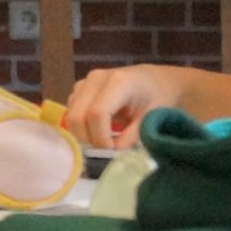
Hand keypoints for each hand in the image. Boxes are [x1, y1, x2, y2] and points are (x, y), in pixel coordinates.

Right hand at [64, 64, 186, 149]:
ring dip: (82, 133)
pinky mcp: (80, 87)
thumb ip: (132, 136)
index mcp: (118, 82)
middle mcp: (96, 78)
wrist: (156, 79)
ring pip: (70, 114)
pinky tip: (98, 129)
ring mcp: (86, 82)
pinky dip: (80, 125)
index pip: (97, 114)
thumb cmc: (159, 96)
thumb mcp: (152, 118)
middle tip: (105, 149)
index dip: (100, 137)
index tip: (113, 150)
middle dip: (88, 138)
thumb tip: (113, 151)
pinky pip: (71, 110)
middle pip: (77, 115)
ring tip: (103, 139)